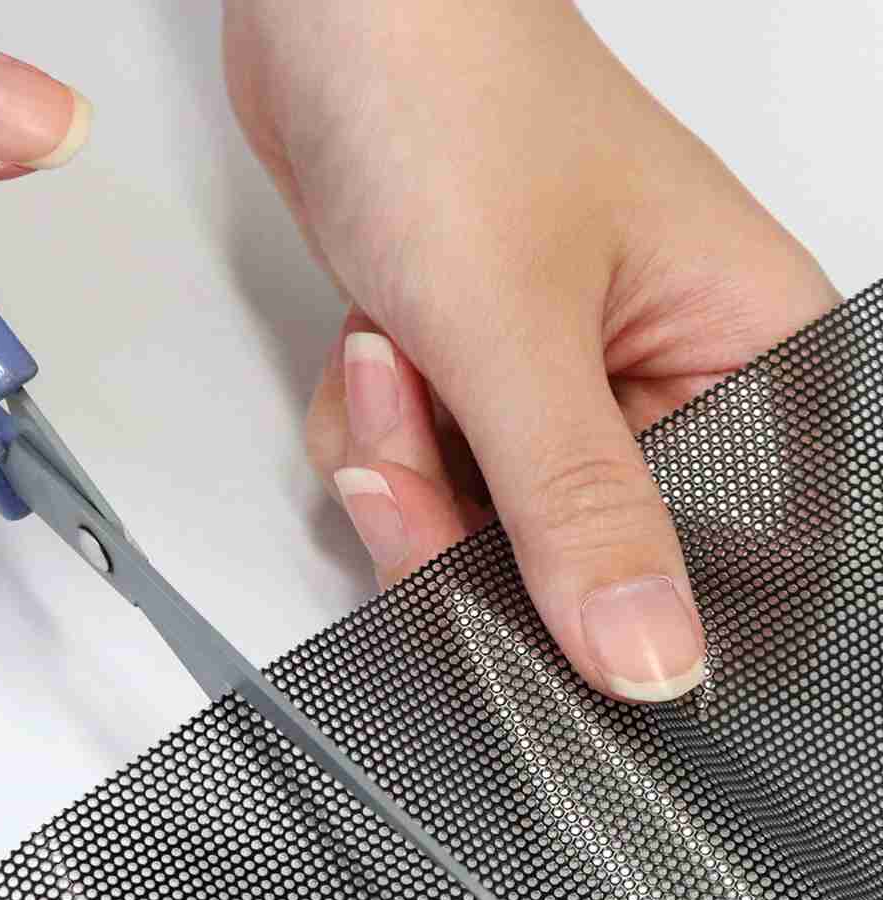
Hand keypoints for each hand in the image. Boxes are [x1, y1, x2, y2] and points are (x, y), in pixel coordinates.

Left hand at [224, 0, 840, 701]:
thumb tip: (650, 657)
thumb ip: (578, 509)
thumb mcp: (516, 326)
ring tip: (391, 348)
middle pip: (573, 559)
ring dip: (404, 462)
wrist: (333, 13)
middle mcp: (662, 378)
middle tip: (418, 417)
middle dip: (458, 512)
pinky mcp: (477, 379)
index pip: (718, 557)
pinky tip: (373, 348)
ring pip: (479, 527)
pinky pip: (424, 479)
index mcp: (744, 352)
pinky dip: (373, 435)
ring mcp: (559, 384)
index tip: (519, 587)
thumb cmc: (450, 95)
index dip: (609, 603)